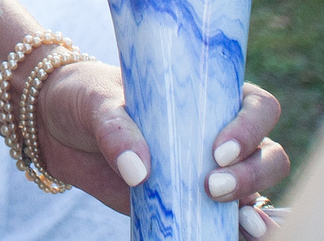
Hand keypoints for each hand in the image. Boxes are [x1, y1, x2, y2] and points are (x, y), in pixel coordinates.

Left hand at [37, 64, 289, 228]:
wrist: (54, 128)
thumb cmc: (84, 98)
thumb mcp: (95, 102)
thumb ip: (116, 130)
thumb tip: (139, 172)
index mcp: (207, 96)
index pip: (258, 107)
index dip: (251, 129)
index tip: (217, 150)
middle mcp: (217, 134)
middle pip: (269, 155)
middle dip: (253, 174)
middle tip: (211, 187)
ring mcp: (206, 172)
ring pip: (256, 192)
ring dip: (255, 210)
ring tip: (243, 226)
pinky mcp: (189, 205)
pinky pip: (226, 223)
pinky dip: (238, 234)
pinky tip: (240, 238)